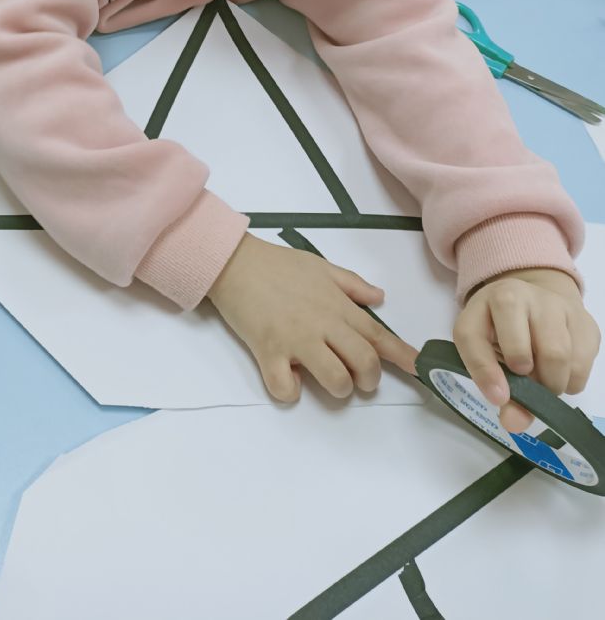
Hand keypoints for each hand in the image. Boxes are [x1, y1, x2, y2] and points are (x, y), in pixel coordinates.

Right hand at [207, 235, 417, 402]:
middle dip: (369, 380)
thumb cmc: (277, 264)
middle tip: (360, 381)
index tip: (419, 370)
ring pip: (334, 380)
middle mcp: (322, 324)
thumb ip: (352, 284)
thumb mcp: (320, 265)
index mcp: (337, 305)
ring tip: (328, 381)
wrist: (234, 262)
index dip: (401, 356)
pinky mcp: (268, 351)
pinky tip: (289, 380)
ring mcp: (296, 340)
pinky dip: (291, 392)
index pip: (378, 335)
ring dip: (338, 389)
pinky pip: (286, 387)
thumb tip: (380, 297)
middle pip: (363, 363)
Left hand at [454, 268, 600, 431]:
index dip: (482, 371)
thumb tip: (514, 423)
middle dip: (525, 379)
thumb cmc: (505, 330)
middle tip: (527, 383)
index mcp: (481, 303)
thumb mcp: (487, 349)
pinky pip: (582, 365)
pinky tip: (561, 371)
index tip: (497, 397)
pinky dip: (571, 382)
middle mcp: (518, 295)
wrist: (539, 300)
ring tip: (543, 379)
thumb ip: (496, 387)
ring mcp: (555, 306)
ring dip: (551, 384)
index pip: (472, 336)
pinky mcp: (585, 323)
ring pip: (558, 357)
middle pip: (521, 351)